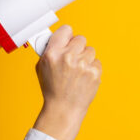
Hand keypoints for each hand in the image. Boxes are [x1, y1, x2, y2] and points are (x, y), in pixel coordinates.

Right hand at [32, 25, 101, 139]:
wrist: (64, 109)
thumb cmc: (52, 89)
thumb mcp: (42, 68)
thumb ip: (51, 50)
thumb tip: (58, 37)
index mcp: (53, 54)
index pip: (66, 30)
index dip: (67, 35)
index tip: (68, 38)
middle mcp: (68, 57)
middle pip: (80, 39)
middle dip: (77, 47)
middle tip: (73, 58)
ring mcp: (83, 65)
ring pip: (90, 50)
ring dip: (85, 58)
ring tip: (77, 71)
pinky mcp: (94, 72)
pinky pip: (97, 62)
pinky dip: (92, 68)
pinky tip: (83, 78)